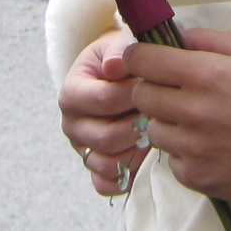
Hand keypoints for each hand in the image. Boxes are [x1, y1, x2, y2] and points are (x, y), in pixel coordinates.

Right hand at [59, 29, 144, 196]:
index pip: (104, 100)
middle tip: (158, 112)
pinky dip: (125, 175)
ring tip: (150, 130)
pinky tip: (140, 156)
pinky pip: (106, 185)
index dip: (134, 94)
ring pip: (108, 164)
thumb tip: (115, 66)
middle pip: (107, 137)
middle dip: (138, 126)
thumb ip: (119, 51)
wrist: (119, 76)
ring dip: (135, 150)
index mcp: (72, 92)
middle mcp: (72, 124)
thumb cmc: (120, 61)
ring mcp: (82, 149)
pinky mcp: (95, 169)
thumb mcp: (118, 45)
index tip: (154, 85)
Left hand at [122, 29, 230, 205]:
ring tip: (197, 122)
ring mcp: (193, 149)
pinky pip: (171, 162)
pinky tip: (210, 146)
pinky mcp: (198, 178)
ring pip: (153, 131)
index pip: (140, 61)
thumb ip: (208, 39)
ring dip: (167, 123)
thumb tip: (173, 37)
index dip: (137, 57)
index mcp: (203, 74)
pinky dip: (184, 153)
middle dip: (152, 89)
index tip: (144, 60)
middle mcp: (192, 111)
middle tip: (175, 92)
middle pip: (140, 96)